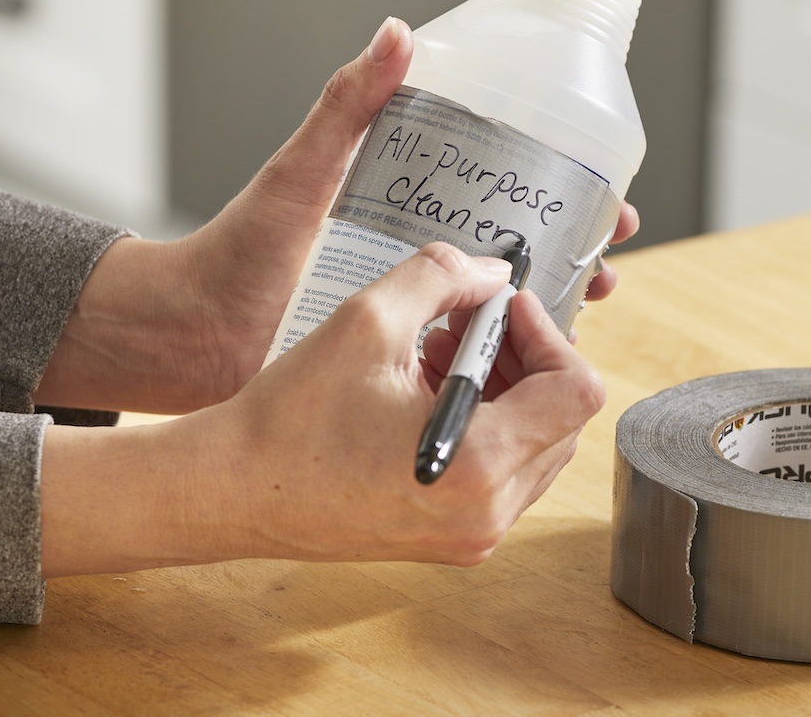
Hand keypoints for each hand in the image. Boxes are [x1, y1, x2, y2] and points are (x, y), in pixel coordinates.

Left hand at [36, 16, 637, 413]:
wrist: (190, 337)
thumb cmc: (236, 253)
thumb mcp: (301, 175)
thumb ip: (346, 109)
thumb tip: (396, 34)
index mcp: (405, 217)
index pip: (500, 201)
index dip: (560, 200)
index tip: (605, 200)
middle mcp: (416, 267)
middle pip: (517, 263)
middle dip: (573, 263)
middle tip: (611, 267)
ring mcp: (409, 324)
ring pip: (499, 321)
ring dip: (549, 321)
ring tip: (587, 322)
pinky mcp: (394, 373)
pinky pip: (461, 371)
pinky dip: (501, 371)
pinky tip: (529, 378)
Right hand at [39, 243, 605, 575]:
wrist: (233, 491)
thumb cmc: (290, 416)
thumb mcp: (368, 321)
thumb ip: (445, 277)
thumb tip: (496, 272)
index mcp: (478, 465)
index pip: (577, 392)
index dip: (550, 336)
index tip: (505, 308)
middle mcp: (489, 512)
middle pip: (564, 418)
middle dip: (528, 358)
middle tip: (472, 324)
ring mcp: (475, 533)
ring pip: (539, 444)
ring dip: (509, 389)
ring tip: (443, 352)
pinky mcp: (456, 538)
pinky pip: (505, 472)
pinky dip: (488, 424)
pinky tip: (431, 390)